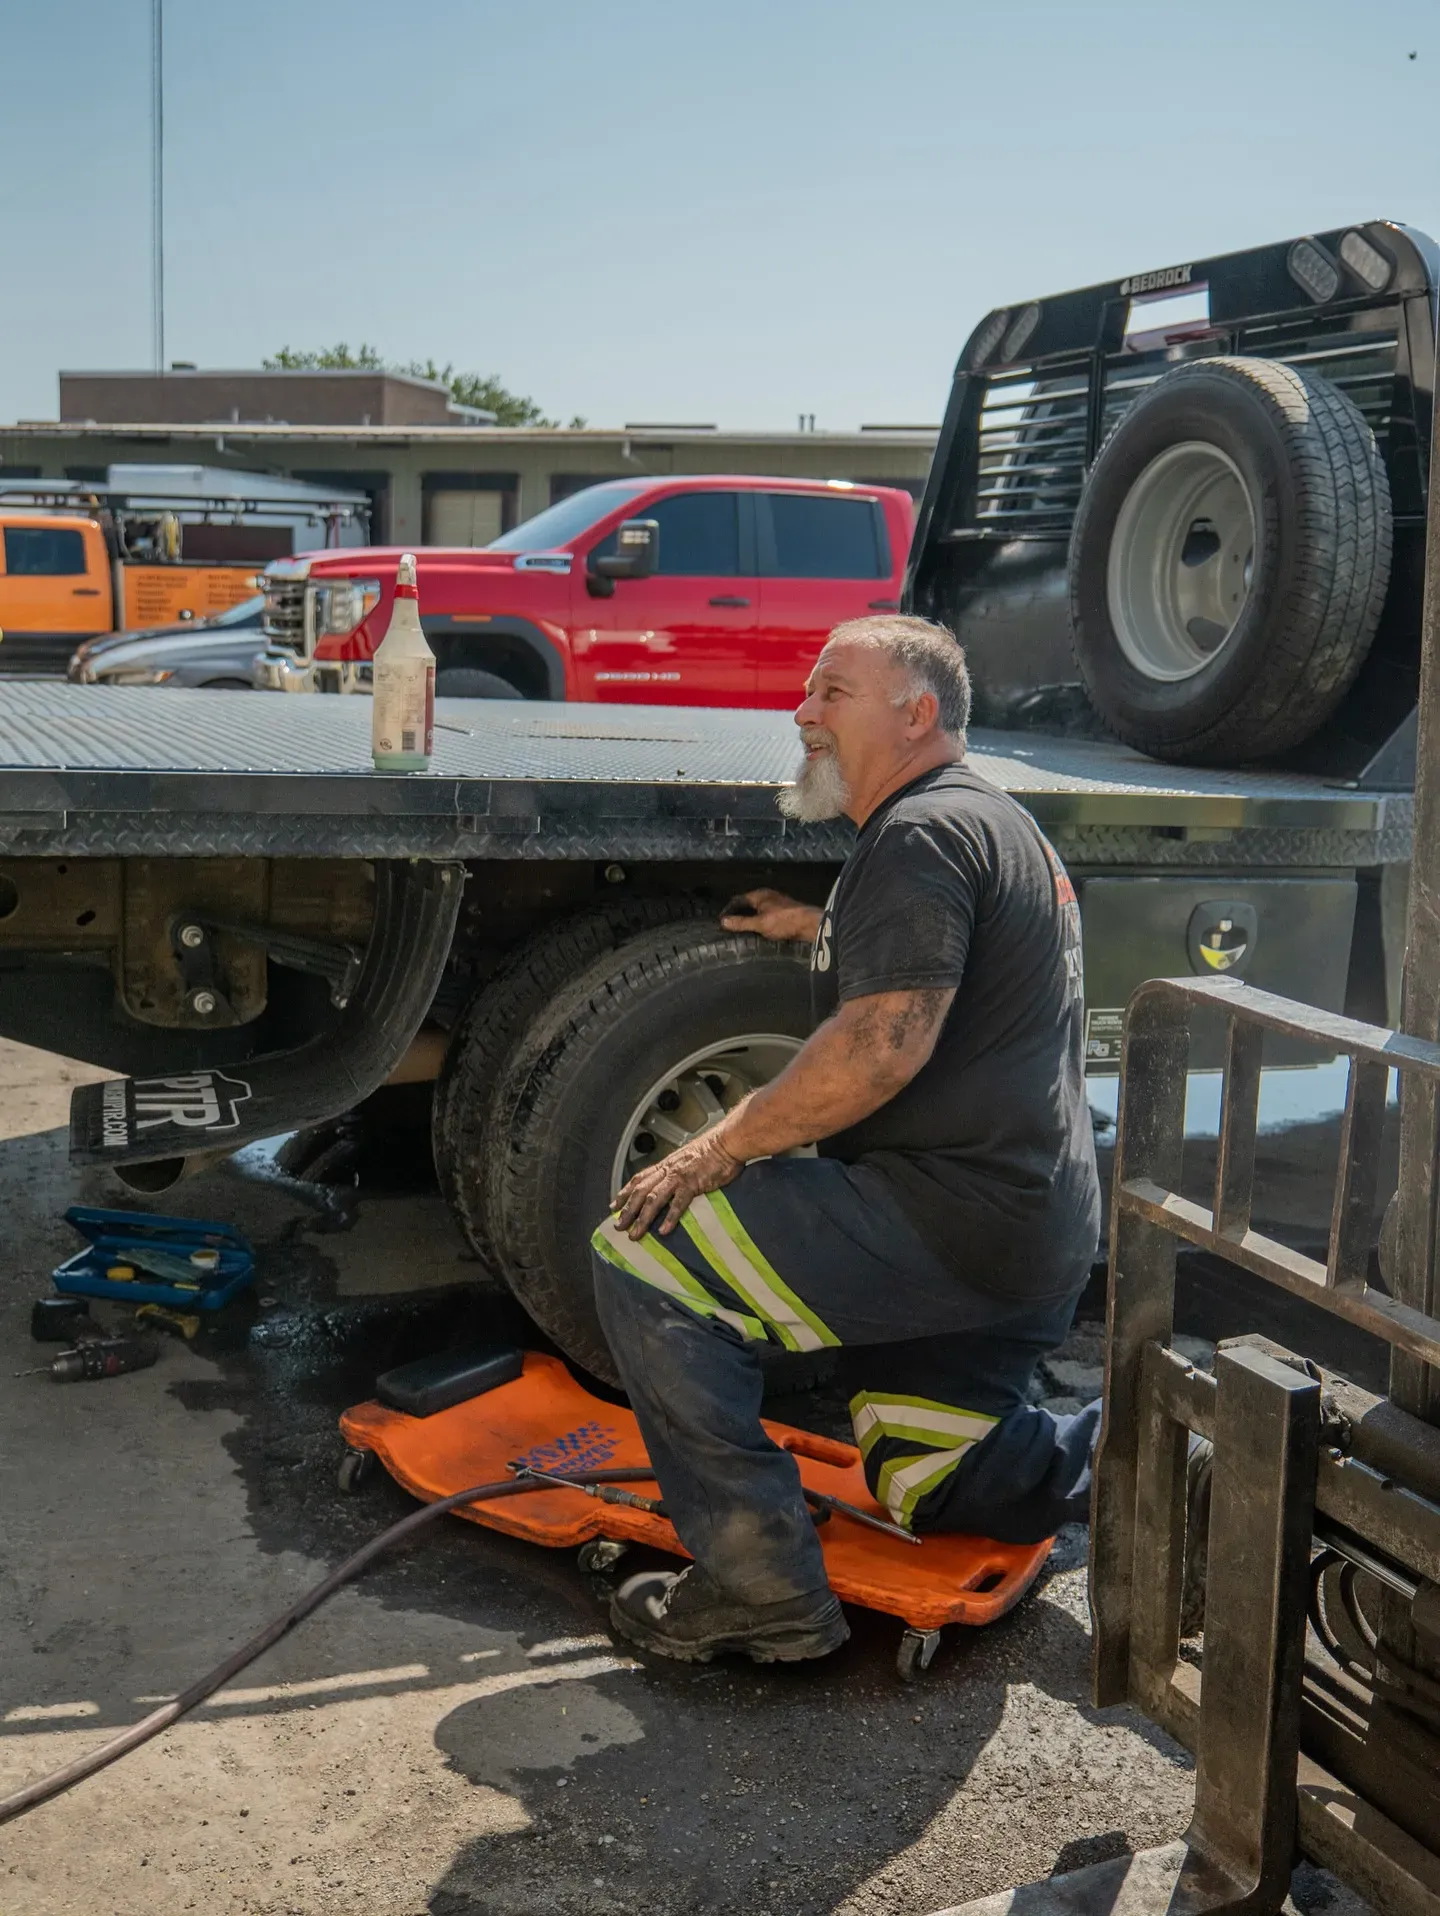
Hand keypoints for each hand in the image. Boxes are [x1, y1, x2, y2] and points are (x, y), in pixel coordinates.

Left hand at [615, 1125, 744, 1237]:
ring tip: (635, 1234)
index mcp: (666, 1165)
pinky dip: (670, 1217)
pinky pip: (678, 1203)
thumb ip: (677, 1170)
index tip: (614, 1205)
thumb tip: (672, 1183)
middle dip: (627, 1210)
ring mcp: (679, 1177)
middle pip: (640, 1192)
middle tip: (618, 1227)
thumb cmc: (712, 1150)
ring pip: (653, 1199)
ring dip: (642, 1218)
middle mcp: (668, 1170)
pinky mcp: (693, 1184)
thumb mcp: (687, 1158)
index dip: (624, 1192)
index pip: (638, 1179)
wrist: (728, 1142)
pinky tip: (663, 1231)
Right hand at [720, 887, 821, 943]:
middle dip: (737, 914)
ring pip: (756, 910)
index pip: (737, 900)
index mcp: (759, 895)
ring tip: (740, 930)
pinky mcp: (783, 912)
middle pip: (746, 904)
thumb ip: (741, 923)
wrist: (809, 924)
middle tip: (728, 926)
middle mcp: (767, 896)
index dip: (728, 910)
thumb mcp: (760, 924)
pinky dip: (757, 922)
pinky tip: (756, 932)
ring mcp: (776, 903)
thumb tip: (723, 922)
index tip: (721, 921)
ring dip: (747, 919)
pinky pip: (764, 916)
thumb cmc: (784, 921)